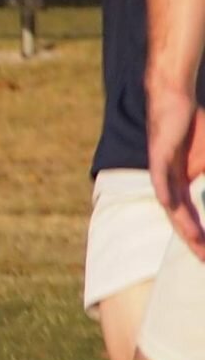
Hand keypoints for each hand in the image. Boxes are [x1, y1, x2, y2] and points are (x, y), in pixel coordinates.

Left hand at [150, 79, 204, 259]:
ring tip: (194, 241)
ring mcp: (162, 170)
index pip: (191, 216)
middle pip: (179, 217)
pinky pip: (160, 176)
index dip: (199, 236)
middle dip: (192, 239)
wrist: (175, 101)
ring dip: (181, 222)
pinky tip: (169, 203)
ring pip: (170, 202)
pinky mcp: (158, 154)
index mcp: (181, 185)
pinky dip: (165, 190)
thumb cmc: (195, 129)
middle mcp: (168, 183)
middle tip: (204, 259)